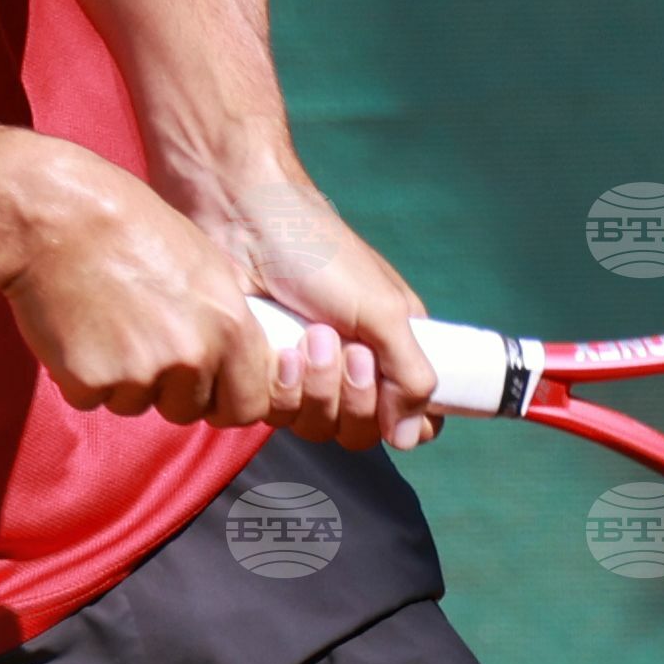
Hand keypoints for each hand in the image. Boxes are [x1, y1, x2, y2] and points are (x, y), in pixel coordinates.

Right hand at [0, 132, 281, 428]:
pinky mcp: (91, 381)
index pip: (250, 403)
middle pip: (190, 409)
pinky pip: (93, 399)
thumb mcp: (206, 265)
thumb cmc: (133, 228)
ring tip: (108, 322)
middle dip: (170, 390)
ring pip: (138, 404)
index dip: (229, 401)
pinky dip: (84, 376)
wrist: (60, 217)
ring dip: (124, 380)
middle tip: (144, 342)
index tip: (213, 392)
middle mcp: (191, 355)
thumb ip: (224, 321)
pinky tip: (79, 330)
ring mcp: (140, 373)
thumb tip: (240, 362)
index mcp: (229, 325)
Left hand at [193, 171, 438, 451]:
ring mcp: (308, 374)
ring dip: (318, 388)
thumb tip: (414, 438)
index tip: (392, 395)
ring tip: (310, 338)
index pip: (417, 415)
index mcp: (395, 346)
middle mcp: (353, 366)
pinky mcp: (267, 377)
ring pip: (321, 427)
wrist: (245, 225)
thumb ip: (410, 374)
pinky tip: (278, 350)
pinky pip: (280, 416)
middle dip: (356, 397)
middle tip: (349, 350)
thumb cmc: (321, 253)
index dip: (408, 419)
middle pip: (364, 430)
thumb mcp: (382, 310)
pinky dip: (282, 389)